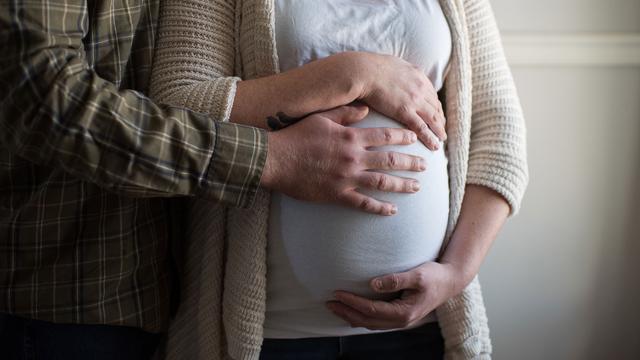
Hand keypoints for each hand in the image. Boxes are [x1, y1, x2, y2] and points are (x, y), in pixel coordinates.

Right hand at [260, 104, 425, 215]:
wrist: (275, 160)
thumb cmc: (296, 136)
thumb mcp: (322, 116)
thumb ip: (346, 112)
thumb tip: (366, 108)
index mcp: (351, 137)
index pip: (385, 136)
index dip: (404, 137)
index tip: (416, 138)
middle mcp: (353, 158)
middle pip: (390, 161)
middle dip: (411, 163)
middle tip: (425, 166)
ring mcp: (347, 178)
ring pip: (382, 183)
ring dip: (402, 185)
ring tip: (416, 187)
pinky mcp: (337, 195)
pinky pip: (363, 204)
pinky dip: (379, 208)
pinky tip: (392, 210)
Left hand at [326, 261, 470, 329]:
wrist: (450, 282)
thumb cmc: (434, 276)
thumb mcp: (417, 275)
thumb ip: (395, 279)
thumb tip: (373, 283)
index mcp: (403, 312)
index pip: (371, 309)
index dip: (352, 302)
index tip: (337, 293)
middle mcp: (401, 320)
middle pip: (367, 321)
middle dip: (346, 312)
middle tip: (328, 302)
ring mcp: (400, 320)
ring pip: (370, 323)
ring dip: (351, 316)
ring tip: (335, 307)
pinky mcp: (400, 315)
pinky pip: (376, 320)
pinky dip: (361, 316)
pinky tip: (352, 309)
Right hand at [345, 52, 446, 149]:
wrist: (363, 71)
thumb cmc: (370, 67)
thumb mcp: (392, 64)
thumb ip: (399, 72)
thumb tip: (396, 76)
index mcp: (417, 75)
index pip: (431, 94)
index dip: (435, 106)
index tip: (437, 115)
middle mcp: (420, 87)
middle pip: (435, 106)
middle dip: (440, 119)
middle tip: (441, 130)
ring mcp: (414, 99)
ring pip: (433, 118)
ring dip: (439, 130)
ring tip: (441, 140)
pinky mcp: (405, 111)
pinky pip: (422, 127)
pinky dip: (430, 137)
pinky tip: (434, 146)